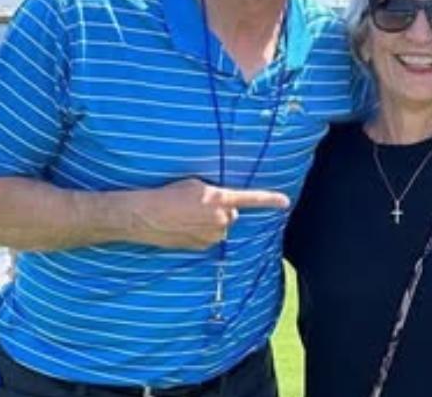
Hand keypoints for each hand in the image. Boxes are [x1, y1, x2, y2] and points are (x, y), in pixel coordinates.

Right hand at [130, 178, 289, 248]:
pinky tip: (183, 227)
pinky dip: (200, 234)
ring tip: (187, 217)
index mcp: (220, 199)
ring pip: (219, 228)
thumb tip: (223, 202)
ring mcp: (212, 235)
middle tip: (198, 207)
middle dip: (220, 211)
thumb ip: (215, 193)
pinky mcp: (202, 247)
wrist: (146, 216)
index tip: (285, 202)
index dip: (269, 200)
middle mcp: (221, 219)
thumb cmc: (168, 195)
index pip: (250, 198)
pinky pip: (208, 238)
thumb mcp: (195, 185)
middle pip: (231, 214)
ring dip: (209, 223)